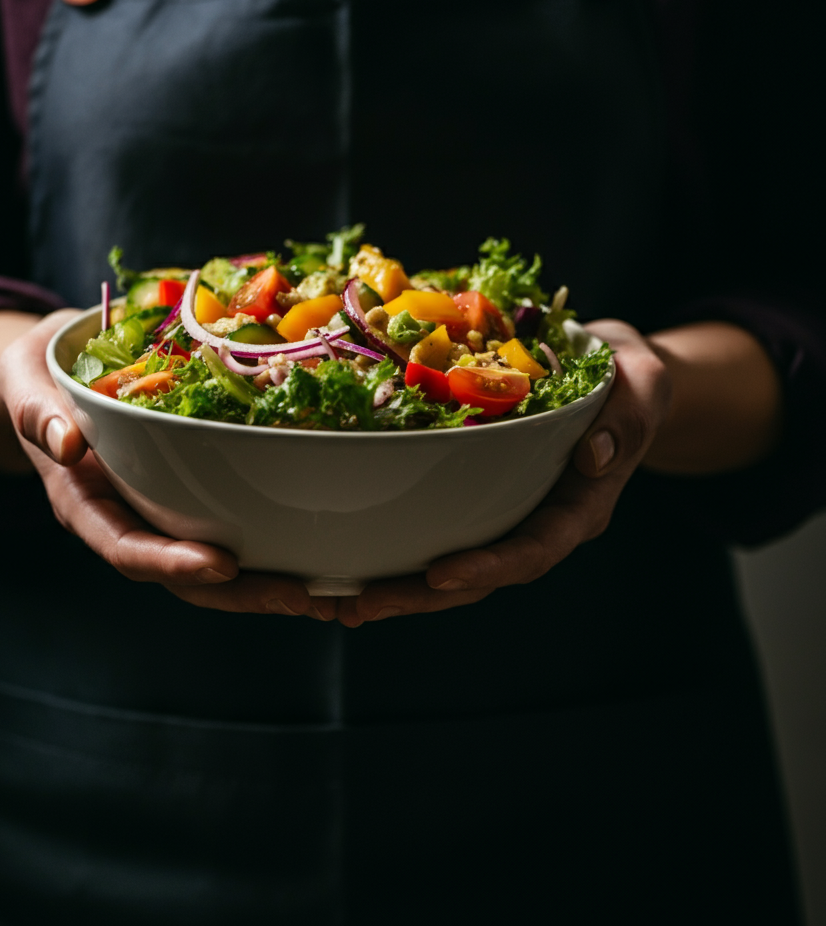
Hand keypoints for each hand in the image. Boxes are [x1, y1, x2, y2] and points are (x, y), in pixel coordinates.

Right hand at [0, 311, 337, 619]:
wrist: (52, 371)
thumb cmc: (39, 374)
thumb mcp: (23, 379)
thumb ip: (35, 412)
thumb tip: (65, 444)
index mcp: (83, 502)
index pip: (125, 546)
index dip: (170, 562)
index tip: (220, 566)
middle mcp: (123, 518)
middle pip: (179, 573)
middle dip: (237, 592)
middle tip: (297, 596)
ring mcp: (155, 511)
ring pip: (208, 565)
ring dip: (261, 583)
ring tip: (319, 591)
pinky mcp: (182, 496)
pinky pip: (223, 528)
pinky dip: (266, 545)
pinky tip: (313, 549)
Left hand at [335, 320, 670, 627]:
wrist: (613, 376)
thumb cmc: (628, 380)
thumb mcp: (642, 386)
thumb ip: (626, 421)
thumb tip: (594, 457)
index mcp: (579, 509)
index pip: (534, 550)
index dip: (489, 567)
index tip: (438, 575)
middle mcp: (540, 523)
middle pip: (482, 576)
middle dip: (422, 596)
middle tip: (361, 606)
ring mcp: (509, 515)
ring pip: (453, 566)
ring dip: (399, 588)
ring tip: (341, 602)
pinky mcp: (481, 498)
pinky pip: (439, 531)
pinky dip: (397, 550)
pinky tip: (349, 561)